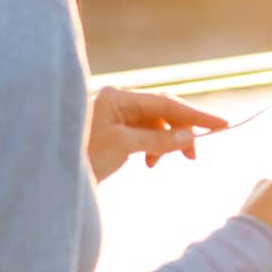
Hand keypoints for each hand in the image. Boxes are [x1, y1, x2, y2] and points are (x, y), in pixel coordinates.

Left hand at [86, 86, 225, 180]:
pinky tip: (150, 162)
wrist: (50, 175)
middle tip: (194, 155)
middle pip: (162, 112)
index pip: (165, 103)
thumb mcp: (122, 147)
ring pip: (155, 125)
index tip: (221, 124)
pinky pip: (144, 135)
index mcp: (118, 97)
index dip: (195, 115)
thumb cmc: (80, 156)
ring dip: (165, 143)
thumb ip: (157, 140)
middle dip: (180, 132)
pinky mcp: (114, 132)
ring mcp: (116, 116)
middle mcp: (118, 101)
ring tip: (162, 163)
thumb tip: (188, 137)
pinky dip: (153, 147)